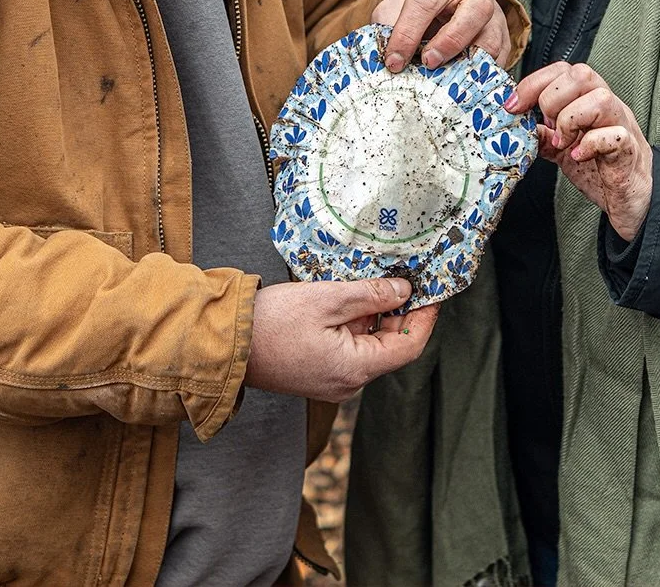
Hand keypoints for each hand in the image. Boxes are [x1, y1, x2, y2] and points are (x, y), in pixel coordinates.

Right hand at [245, 277, 438, 401]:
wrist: (226, 344)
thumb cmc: (272, 322)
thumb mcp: (326, 299)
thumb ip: (369, 295)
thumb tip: (404, 290)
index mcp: (355, 369)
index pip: (408, 346)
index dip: (424, 317)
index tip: (432, 290)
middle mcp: (349, 382)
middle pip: (389, 346)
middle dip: (400, 312)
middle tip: (405, 277)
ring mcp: (332, 380)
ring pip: (368, 345)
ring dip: (374, 315)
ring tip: (373, 281)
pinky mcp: (318, 372)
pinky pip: (348, 347)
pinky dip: (354, 323)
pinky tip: (347, 298)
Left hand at [373, 0, 510, 72]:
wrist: (445, 2)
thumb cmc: (418, 6)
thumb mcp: (395, 8)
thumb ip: (388, 27)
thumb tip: (387, 58)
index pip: (425, 3)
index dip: (407, 35)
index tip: (394, 62)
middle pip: (474, 12)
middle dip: (449, 42)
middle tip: (428, 63)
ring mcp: (494, 14)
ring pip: (491, 39)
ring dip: (468, 64)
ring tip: (446, 79)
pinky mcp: (504, 37)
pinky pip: (501, 60)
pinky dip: (483, 76)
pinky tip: (463, 86)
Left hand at [506, 61, 652, 241]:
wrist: (634, 200)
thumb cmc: (601, 168)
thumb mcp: (563, 149)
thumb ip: (543, 135)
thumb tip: (518, 124)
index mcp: (589, 99)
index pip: (563, 70)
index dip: (533, 83)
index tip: (513, 106)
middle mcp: (608, 106)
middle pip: (582, 75)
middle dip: (552, 99)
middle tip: (547, 127)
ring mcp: (622, 125)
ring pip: (600, 98)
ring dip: (571, 120)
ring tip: (563, 143)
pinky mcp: (630, 151)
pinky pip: (615, 135)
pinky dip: (590, 144)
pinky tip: (578, 157)